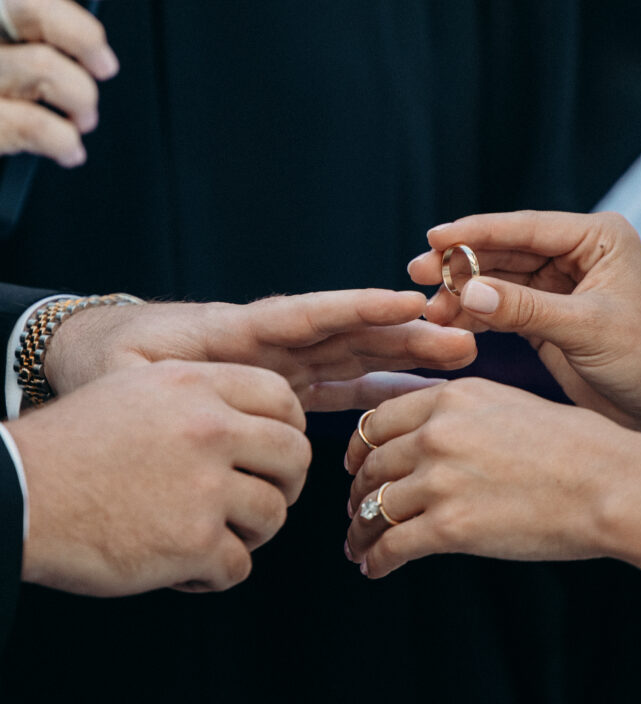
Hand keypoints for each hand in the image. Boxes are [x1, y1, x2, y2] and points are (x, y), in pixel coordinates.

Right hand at [0, 0, 122, 165]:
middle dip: (85, 36)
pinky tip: (68, 149)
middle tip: (104, 67)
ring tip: (81, 119)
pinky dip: (65, 142)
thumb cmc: (2, 103)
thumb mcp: (14, 55)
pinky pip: (34, 125)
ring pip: (42, 66)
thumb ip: (42, 34)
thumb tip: (95, 31)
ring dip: (81, 98)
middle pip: (31, 4)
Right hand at [8, 361, 309, 595]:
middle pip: (295, 455)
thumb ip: (200, 395)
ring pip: (274, 514)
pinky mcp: (192, 543)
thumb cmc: (74, 442)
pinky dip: (215, 574)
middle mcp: (210, 430)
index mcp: (197, 386)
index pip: (282, 399)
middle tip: (260, 497)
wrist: (24, 490)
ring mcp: (204, 488)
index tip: (275, 451)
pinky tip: (185, 566)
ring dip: (250, 531)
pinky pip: (238, 566)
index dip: (290, 427)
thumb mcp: (139, 388)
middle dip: (285, 482)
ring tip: (213, 535)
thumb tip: (252, 419)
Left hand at [43, 290, 476, 411]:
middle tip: (459, 332)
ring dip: (401, 354)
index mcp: (237, 330)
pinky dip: (374, 387)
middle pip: (344, 333)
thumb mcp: (130, 368)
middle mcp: (269, 344)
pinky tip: (411, 392)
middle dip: (401, 331)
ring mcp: (279, 363)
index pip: (306, 315)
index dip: (358, 308)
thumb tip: (211, 384)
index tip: (407, 302)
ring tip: (456, 352)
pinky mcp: (280, 385)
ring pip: (350, 355)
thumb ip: (173, 374)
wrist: (98, 358)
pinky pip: (334, 386)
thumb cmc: (110, 361)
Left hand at [344, 378, 640, 587]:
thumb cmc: (571, 444)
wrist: (604, 483)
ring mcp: (439, 479)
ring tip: (357, 545)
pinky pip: (393, 545)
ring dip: (359, 530)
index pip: (379, 420)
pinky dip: (376, 560)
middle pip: (372, 463)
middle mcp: (435, 432)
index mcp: (449, 397)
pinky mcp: (449, 526)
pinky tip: (373, 568)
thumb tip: (429, 432)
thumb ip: (459, 412)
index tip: (354, 465)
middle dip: (357, 490)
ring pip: (375, 506)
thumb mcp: (505, 402)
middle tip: (354, 508)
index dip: (359, 447)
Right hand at [408, 211, 640, 439]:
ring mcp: (559, 285)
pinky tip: (448, 323)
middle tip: (418, 272)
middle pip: (505, 250)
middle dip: (461, 263)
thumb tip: (468, 291)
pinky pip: (501, 308)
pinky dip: (475, 316)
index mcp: (597, 239)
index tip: (435, 236)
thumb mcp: (587, 329)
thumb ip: (526, 309)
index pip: (527, 227)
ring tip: (429, 310)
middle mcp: (576, 255)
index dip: (476, 231)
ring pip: (498, 280)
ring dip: (463, 293)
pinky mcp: (546, 316)